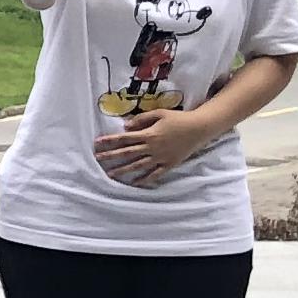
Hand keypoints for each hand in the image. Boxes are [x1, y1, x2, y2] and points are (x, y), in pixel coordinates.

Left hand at [92, 108, 212, 186]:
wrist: (199, 128)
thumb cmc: (178, 118)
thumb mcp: (159, 113)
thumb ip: (141, 119)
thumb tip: (126, 126)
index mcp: (148, 134)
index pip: (124, 138)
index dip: (110, 140)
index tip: (97, 143)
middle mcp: (152, 148)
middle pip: (128, 153)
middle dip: (111, 156)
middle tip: (98, 159)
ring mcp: (160, 158)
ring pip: (138, 165)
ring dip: (123, 170)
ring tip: (111, 173)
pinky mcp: (169, 164)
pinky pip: (154, 174)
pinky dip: (144, 179)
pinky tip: (134, 183)